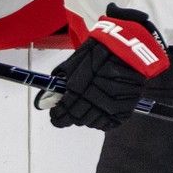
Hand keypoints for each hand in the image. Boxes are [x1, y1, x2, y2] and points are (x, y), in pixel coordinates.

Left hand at [44, 6, 168, 130]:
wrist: (127, 48)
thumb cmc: (97, 52)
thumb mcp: (73, 63)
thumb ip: (59, 84)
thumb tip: (45, 100)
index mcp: (78, 88)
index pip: (64, 113)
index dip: (58, 116)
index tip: (56, 115)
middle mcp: (94, 100)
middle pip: (77, 119)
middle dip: (71, 115)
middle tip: (72, 108)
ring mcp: (111, 107)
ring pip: (92, 123)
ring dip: (86, 117)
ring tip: (88, 105)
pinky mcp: (125, 110)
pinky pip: (108, 124)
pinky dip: (101, 120)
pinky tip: (100, 109)